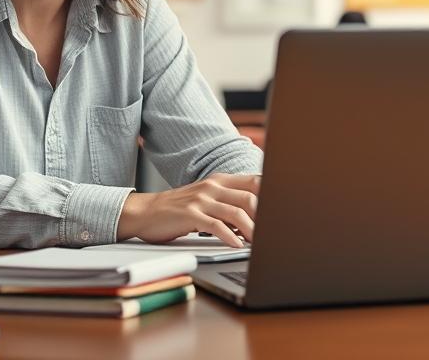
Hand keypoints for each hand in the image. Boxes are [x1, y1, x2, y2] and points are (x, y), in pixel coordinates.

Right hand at [117, 174, 259, 247]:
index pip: (254, 182)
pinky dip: (229, 237)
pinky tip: (236, 246)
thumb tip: (255, 219)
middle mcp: (213, 187)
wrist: (145, 211)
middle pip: (250, 197)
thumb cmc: (178, 209)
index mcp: (220, 181)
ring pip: (236, 212)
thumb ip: (228, 203)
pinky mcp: (190, 214)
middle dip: (265, 217)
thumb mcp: (206, 199)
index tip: (283, 211)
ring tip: (260, 244)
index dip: (271, 195)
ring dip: (251, 230)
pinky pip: (215, 225)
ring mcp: (201, 200)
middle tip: (273, 233)